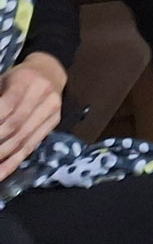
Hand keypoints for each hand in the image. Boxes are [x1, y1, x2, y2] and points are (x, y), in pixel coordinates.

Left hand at [0, 53, 65, 180]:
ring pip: (24, 138)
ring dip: (3, 155)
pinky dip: (14, 161)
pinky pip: (32, 145)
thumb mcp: (3, 80)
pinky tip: (1, 172)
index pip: (8, 105)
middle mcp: (43, 93)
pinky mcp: (55, 121)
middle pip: (16, 124)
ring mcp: (52, 108)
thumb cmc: (19, 77)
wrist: (50, 71)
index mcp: (26, 79)